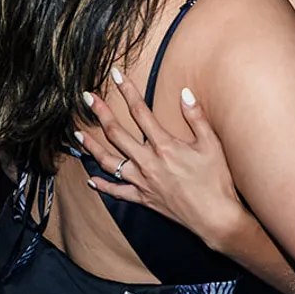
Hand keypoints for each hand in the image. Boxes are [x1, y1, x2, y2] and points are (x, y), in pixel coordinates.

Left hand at [78, 72, 249, 248]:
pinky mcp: (143, 198)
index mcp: (164, 146)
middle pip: (116, 133)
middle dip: (100, 113)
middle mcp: (147, 162)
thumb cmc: (216, 181)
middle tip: (87, 97)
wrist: (215, 218)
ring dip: (91, 146)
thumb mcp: (211, 144)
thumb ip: (196, 117)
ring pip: (108, 162)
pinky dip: (102, 186)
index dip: (127, 91)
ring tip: (78, 134)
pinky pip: (117, 192)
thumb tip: (185, 93)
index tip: (116, 75)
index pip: (140, 112)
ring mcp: (142, 181)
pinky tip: (91, 179)